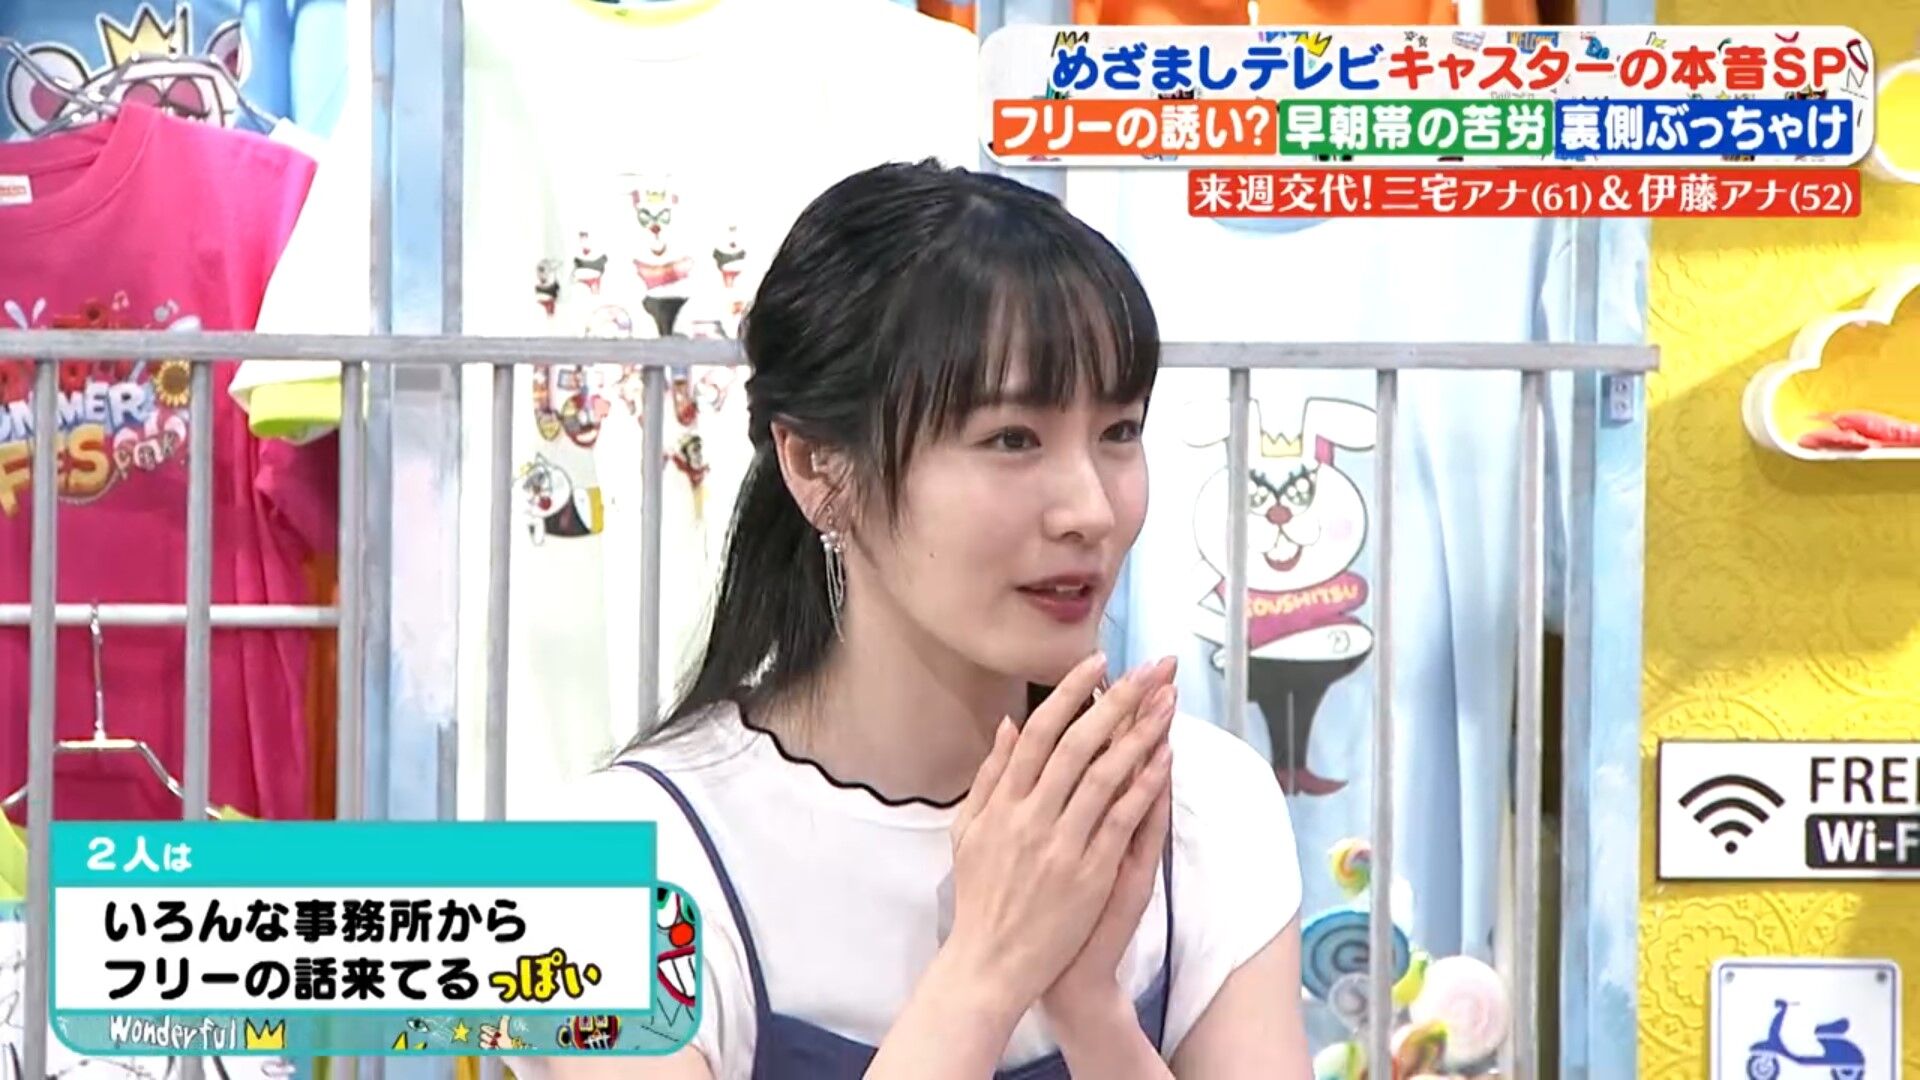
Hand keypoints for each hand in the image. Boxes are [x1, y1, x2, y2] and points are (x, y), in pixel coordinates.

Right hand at [940, 652, 1177, 1009]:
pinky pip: (1121, 820)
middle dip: (1118, 701)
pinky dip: (1144, 788)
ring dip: (1141, 734)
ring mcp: (1061, 845)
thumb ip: (989, 776)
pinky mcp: (1089, 874)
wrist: (990, 962)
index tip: (1098, 662)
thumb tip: (1009, 724)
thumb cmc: (980, 896)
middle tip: (1150, 668)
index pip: (1039, 733)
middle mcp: (1030, 816)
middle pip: (1079, 744)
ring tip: (1168, 702)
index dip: (1070, 694)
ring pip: (1105, 776)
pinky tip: (1165, 759)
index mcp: (1001, 803)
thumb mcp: (968, 830)